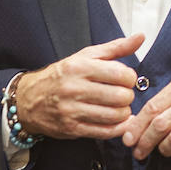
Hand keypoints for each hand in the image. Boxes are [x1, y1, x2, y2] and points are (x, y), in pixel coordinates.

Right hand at [16, 34, 143, 139]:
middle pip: (121, 97)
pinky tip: (116, 121)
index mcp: (80, 67)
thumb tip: (140, 37)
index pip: (121, 74)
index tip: (125, 80)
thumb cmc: (62, 76)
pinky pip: (105, 132)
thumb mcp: (86, 56)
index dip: (130, 78)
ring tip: (118, 107)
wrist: (30, 99)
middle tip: (122, 95)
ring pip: (116, 116)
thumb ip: (116, 48)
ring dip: (124, 113)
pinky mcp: (72, 128)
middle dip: (127, 97)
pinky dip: (117, 128)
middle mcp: (75, 88)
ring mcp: (72, 110)